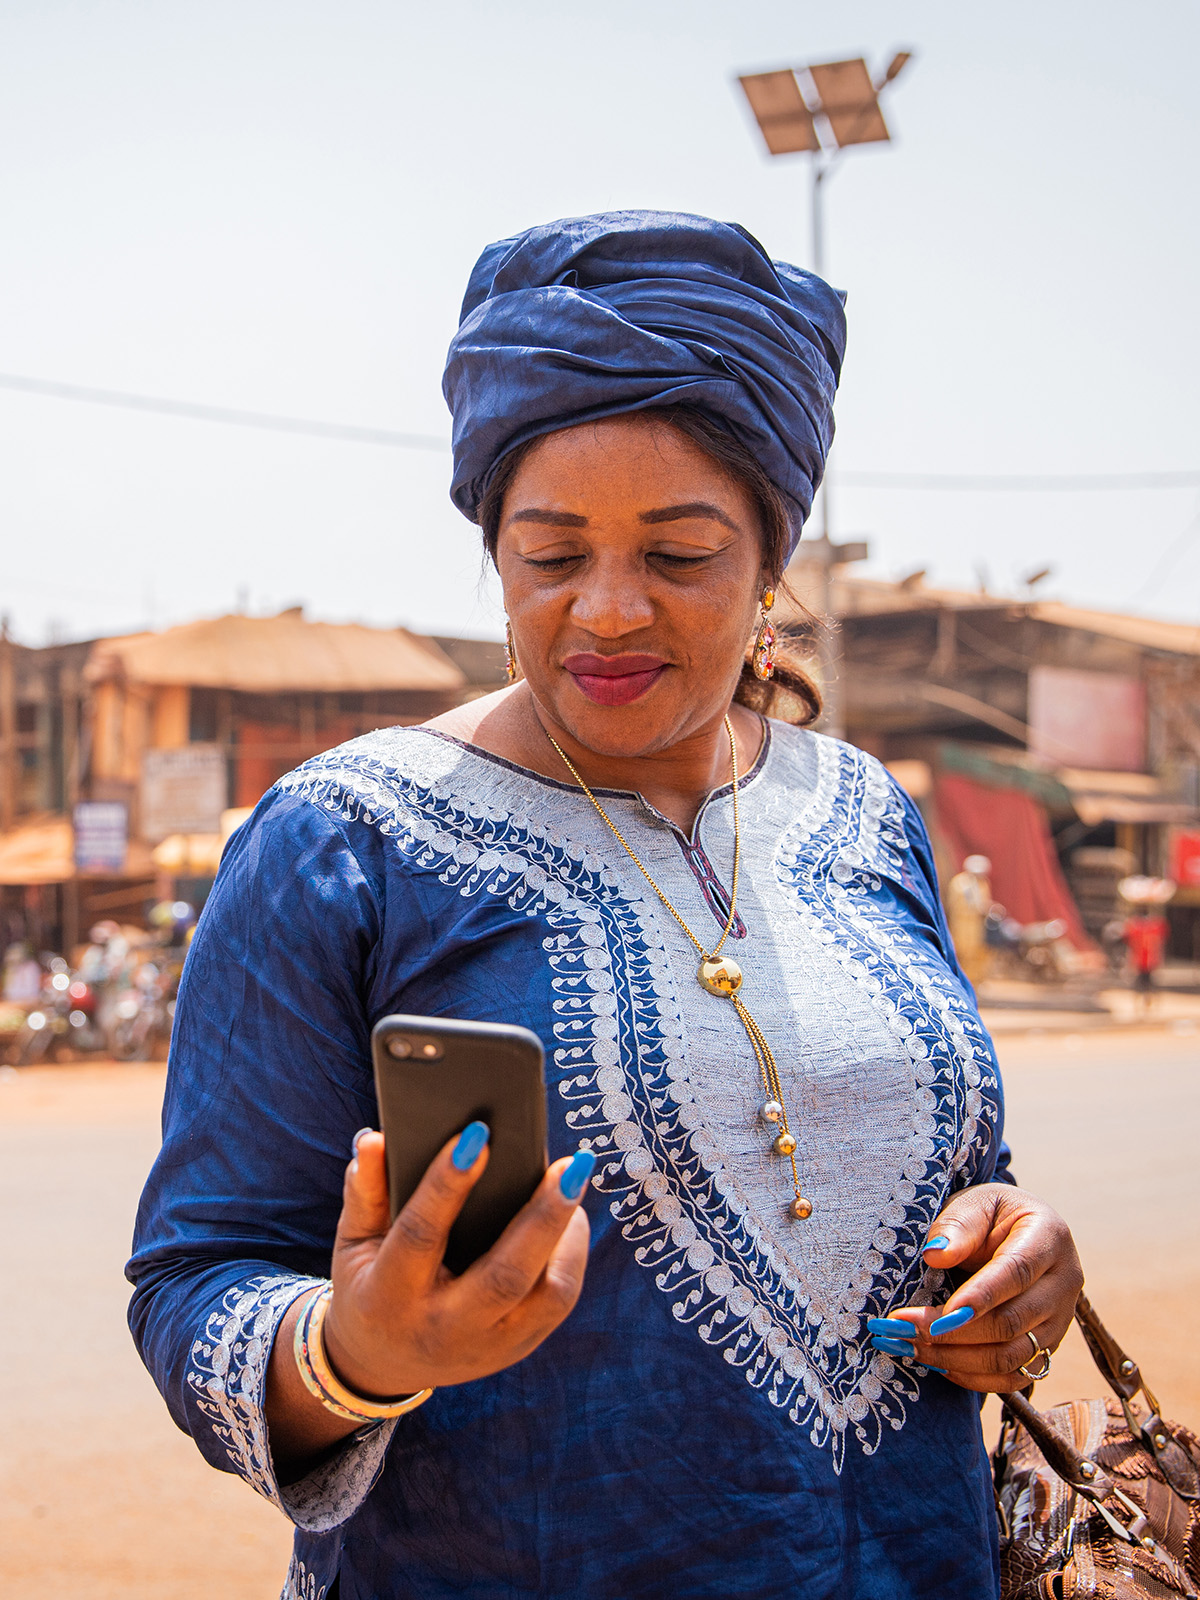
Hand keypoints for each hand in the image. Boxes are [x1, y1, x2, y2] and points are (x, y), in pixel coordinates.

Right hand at [266, 1124, 592, 1475]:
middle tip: (571, 1164)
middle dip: (542, 1217)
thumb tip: (375, 1139)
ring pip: (544, 1296)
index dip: (447, 1185)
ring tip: (575, 1180)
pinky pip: (557, 1304)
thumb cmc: (369, 1282)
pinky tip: (571, 1216)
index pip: (420, 1235)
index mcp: (389, 1296)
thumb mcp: (354, 1240)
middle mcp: (441, 1329)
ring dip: (567, 1236)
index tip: (477, 1134)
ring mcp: (485, 1347)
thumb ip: (365, 1190)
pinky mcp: (515, 1350)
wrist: (381, 1363)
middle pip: (503, 1276)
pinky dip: (570, 1256)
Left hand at [866, 1184, 1083, 1392]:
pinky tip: (937, 1364)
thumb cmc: (989, 1215)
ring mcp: (1059, 1320)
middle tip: (903, 1328)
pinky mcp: (1046, 1347)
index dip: (979, 1297)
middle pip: (1013, 1322)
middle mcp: (1063, 1283)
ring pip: (1013, 1357)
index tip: (939, 1315)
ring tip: (910, 1346)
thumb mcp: (974, 1203)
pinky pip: (1015, 1377)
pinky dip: (974, 1378)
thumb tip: (936, 1256)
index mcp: (1049, 1237)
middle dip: (954, 1333)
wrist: (1015, 1232)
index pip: (1017, 1272)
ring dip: (957, 1359)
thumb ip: (957, 1226)